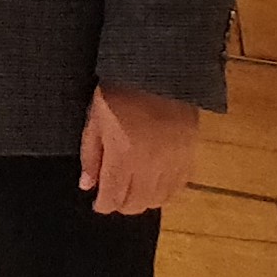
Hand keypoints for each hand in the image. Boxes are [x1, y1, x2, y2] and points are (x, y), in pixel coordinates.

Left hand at [80, 84, 197, 214]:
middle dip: (122, 204)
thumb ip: (91, 156)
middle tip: (114, 196)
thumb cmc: (120, 91)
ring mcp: (173, 161)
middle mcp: (150, 165)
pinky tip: (156, 183)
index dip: (103, 205)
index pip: (113, 198)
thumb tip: (87, 186)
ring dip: (144, 200)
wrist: (158, 70)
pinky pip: (179, 185)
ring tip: (134, 189)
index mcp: (123, 156)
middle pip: (137, 204)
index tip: (99, 203)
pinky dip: (166, 190)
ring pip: (159, 199)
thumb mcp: (95, 120)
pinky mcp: (189, 153)